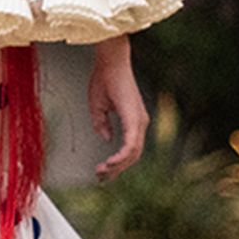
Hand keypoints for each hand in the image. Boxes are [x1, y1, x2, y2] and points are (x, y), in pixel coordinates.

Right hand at [88, 34, 146, 180]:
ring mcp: (139, 122)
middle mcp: (140, 123)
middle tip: (101, 177)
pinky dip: (122, 156)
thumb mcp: (98, 106)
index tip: (102, 170)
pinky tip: (111, 163)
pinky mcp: (135, 119)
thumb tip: (106, 138)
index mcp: (133, 120)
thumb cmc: (104, 79)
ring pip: (133, 153)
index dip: (117, 162)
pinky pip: (131, 145)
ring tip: (102, 172)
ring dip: (118, 165)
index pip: (129, 148)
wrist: (110, 62)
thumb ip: (101, 124)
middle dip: (116, 169)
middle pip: (132, 155)